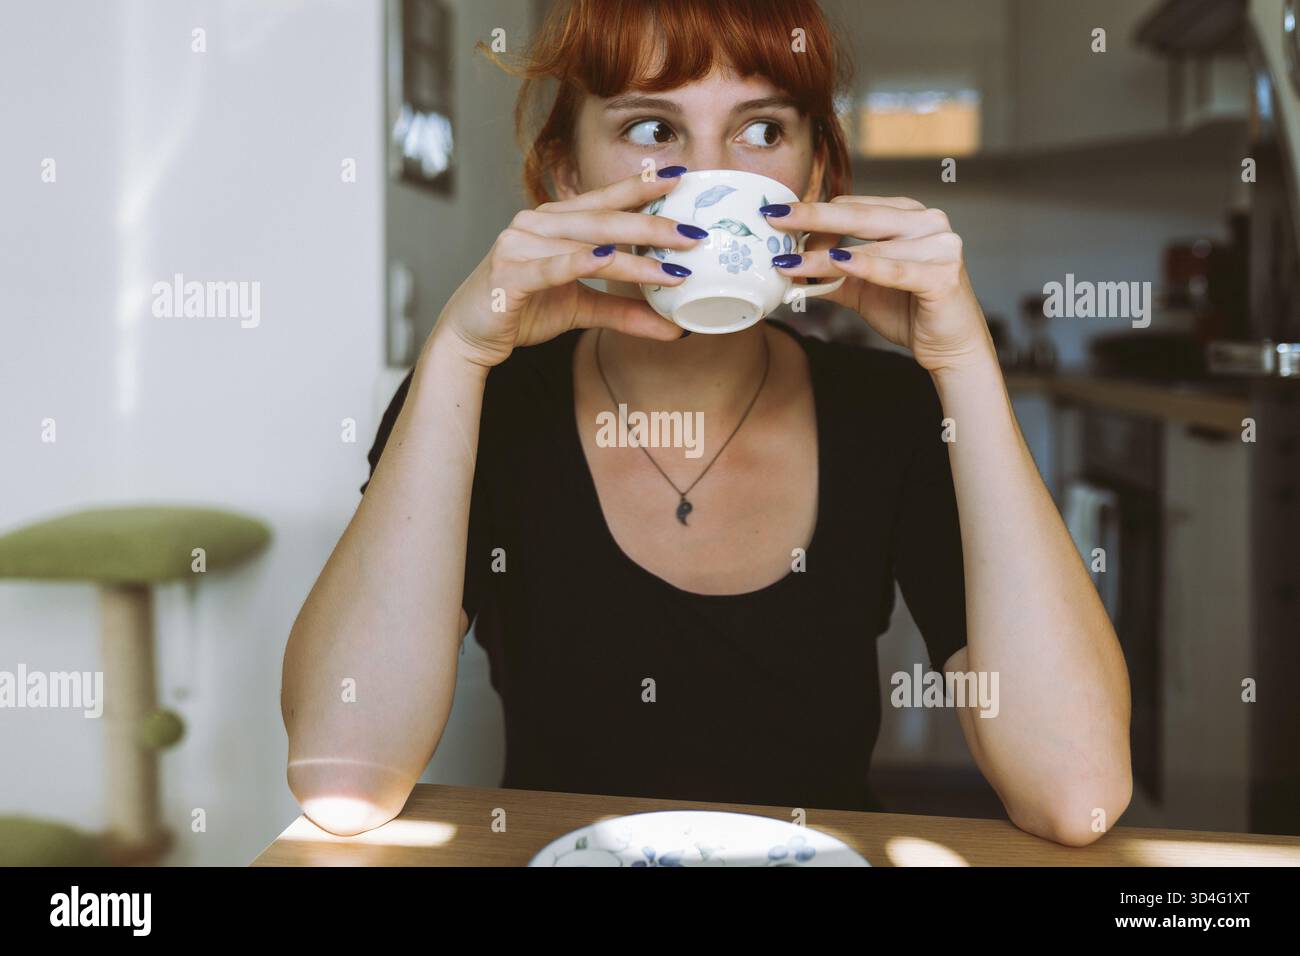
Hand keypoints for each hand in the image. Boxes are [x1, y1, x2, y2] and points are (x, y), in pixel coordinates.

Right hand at [429, 170, 700, 368]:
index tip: (681, 178)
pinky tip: (608, 260)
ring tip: (672, 268)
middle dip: (653, 225)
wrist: (469, 336)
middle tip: (694, 234)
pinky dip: (580, 263)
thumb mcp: (580, 309)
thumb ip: (624, 312)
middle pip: (605, 219)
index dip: (642, 186)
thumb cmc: (520, 311)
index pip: (606, 199)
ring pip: (586, 244)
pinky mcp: (508, 274)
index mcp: (554, 222)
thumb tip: (675, 327)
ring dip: (633, 257)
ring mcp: (520, 244)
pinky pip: (552, 266)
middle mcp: (537, 223)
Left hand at [766, 196, 993, 372]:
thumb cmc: (909, 311)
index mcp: (908, 215)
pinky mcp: (943, 275)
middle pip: (858, 215)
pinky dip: (866, 266)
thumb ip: (830, 274)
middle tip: (773, 219)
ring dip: (824, 256)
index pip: (852, 206)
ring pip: (870, 246)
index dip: (813, 214)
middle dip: (811, 217)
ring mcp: (940, 245)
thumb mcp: (861, 289)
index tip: (776, 218)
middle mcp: (927, 221)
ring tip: (789, 263)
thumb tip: (788, 266)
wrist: (951, 347)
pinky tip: (838, 262)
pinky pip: (895, 269)